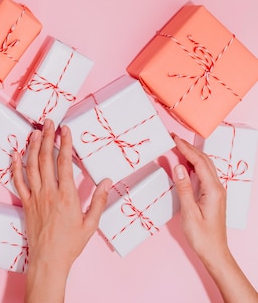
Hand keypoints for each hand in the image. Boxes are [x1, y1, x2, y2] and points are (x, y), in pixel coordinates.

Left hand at [12, 119, 111, 302]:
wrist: (49, 261)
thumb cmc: (70, 244)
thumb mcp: (91, 224)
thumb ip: (99, 201)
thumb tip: (107, 181)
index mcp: (66, 196)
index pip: (64, 163)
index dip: (65, 143)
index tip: (65, 129)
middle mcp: (49, 193)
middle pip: (45, 159)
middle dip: (47, 137)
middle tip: (49, 122)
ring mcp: (35, 197)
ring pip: (31, 166)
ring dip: (32, 147)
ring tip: (35, 132)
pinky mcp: (25, 203)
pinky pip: (18, 181)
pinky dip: (15, 166)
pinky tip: (15, 153)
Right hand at [172, 134, 228, 265]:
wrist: (215, 253)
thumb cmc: (202, 237)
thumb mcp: (189, 213)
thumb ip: (184, 188)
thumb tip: (178, 166)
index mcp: (213, 190)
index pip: (199, 162)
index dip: (186, 148)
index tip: (174, 139)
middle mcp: (217, 188)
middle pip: (203, 160)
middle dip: (189, 147)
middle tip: (173, 138)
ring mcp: (216, 191)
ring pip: (205, 166)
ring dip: (192, 154)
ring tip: (177, 146)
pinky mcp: (213, 195)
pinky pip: (204, 174)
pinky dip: (194, 164)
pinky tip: (185, 164)